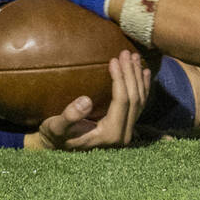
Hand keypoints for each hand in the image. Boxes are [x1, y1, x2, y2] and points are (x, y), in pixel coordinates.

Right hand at [24, 50, 151, 149]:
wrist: (58, 147)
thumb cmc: (55, 136)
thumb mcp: (56, 127)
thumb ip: (69, 116)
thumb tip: (86, 101)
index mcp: (109, 135)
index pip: (122, 101)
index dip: (120, 78)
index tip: (113, 59)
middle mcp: (122, 135)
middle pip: (134, 99)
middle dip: (131, 74)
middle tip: (126, 52)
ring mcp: (126, 132)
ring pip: (140, 100)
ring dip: (138, 77)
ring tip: (135, 56)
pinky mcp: (125, 127)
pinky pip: (139, 105)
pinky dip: (142, 87)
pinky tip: (144, 72)